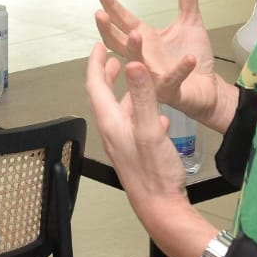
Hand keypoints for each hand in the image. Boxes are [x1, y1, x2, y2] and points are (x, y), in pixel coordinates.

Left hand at [83, 44, 214, 256]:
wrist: (161, 209)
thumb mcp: (150, 129)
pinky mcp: (135, 153)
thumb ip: (143, 96)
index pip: (95, 86)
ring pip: (119, 111)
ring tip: (134, 79)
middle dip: (105, 75)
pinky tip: (159, 115)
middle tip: (112, 57)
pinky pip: (134, 126)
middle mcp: (112, 131)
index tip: (99, 46)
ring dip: (124, 93)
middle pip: (103, 97)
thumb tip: (133, 64)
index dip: (95, 64)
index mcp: (111, 122)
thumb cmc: (155, 173)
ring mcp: (123, 143)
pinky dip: (141, 113)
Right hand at [94, 0, 225, 125]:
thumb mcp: (190, 21)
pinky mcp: (171, 91)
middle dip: (108, 29)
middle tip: (100, 14)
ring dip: (134, 49)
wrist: (208, 88)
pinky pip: (172, 80)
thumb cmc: (192, 57)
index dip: (111, 5)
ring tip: (136, 33)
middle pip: (118, 43)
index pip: (122, 20)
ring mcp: (153, 76)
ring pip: (137, 64)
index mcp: (145, 39)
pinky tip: (188, 58)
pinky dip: (180, 69)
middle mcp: (143, 57)